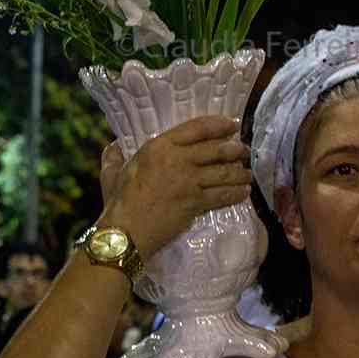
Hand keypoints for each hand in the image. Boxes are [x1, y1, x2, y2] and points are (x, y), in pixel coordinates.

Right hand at [98, 115, 250, 259]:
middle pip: (216, 149)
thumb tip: (113, 146)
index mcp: (159, 146)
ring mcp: (189, 181)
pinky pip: (223, 195)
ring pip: (224, 172)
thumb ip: (114, 156)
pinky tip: (244, 192)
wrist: (125, 232)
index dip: (219, 124)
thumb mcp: (111, 173)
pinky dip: (237, 193)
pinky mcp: (196, 202)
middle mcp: (177, 159)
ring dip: (240, 172)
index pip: (197, 128)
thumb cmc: (118, 202)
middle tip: (244, 151)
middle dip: (235, 149)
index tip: (232, 125)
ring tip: (247, 173)